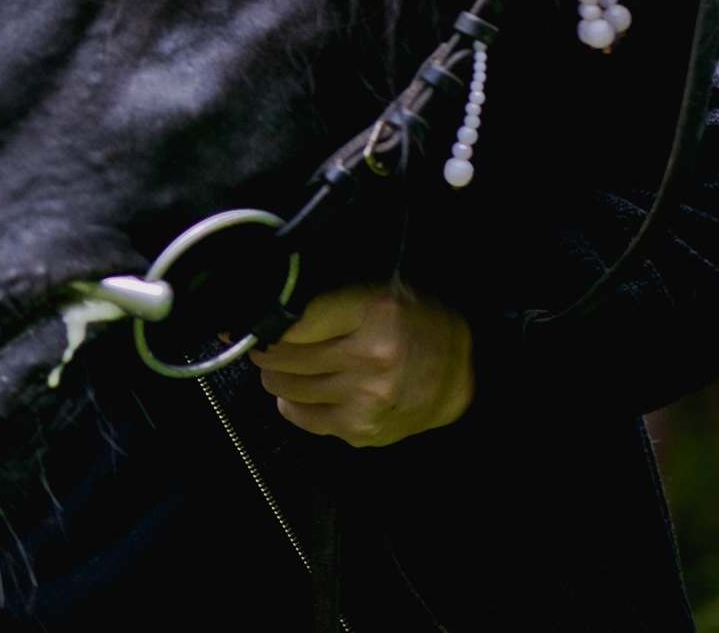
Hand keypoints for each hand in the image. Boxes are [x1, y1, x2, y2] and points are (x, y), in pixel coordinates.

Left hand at [250, 282, 474, 447]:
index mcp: (373, 311)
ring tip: (279, 368)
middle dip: (267, 350)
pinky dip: (294, 406)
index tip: (253, 320)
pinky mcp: (365, 429)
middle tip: (264, 345)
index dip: (265, 321)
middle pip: (285, 356)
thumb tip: (270, 303)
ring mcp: (368, 398)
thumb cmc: (416, 322)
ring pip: (289, 387)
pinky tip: (296, 396)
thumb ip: (328, 298)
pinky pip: (307, 420)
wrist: (466, 368)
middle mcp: (370, 356)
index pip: (292, 319)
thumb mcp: (376, 289)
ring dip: (276, 377)